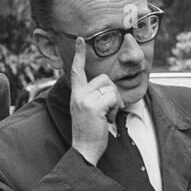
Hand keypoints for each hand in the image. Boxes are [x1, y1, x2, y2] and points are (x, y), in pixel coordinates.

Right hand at [69, 36, 120, 164]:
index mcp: (76, 94)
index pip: (76, 71)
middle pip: (104, 78)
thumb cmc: (89, 132)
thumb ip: (93, 97)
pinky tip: (107, 120)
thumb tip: (108, 88)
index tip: (81, 40)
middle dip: (112, 93)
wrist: (84, 150)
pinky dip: (115, 109)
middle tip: (108, 110)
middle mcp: (78, 94)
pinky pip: (113, 98)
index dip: (79, 55)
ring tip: (106, 117)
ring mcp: (84, 99)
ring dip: (114, 103)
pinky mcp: (93, 106)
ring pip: (110, 88)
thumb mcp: (87, 111)